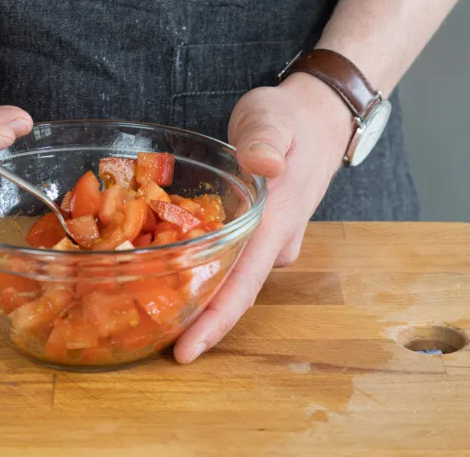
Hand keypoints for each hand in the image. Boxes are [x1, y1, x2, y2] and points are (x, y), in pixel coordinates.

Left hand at [173, 73, 353, 363]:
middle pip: (234, 294)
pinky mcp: (258, 231)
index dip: (215, 321)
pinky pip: (229, 260)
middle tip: (152, 344)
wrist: (318, 117)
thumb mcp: (274, 119)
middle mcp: (273, 241)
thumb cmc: (289, 118)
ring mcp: (268, 240)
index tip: (185, 352)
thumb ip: (266, 142)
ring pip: (232, 279)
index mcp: (275, 222)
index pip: (244, 285)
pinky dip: (202, 271)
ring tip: (152, 316)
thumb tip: (264, 166)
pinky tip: (170, 275)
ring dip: (198, 300)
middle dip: (198, 324)